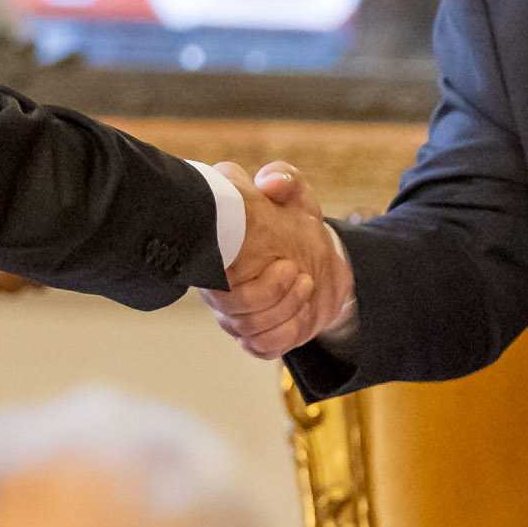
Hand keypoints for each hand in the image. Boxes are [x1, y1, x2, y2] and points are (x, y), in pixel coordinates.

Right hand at [205, 163, 353, 360]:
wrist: (321, 256)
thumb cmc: (294, 220)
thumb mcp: (294, 193)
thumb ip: (283, 178)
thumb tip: (270, 183)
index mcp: (216, 252)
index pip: (206, 271)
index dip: (234, 274)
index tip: (278, 259)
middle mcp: (218, 287)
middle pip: (228, 308)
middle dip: (268, 294)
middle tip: (296, 268)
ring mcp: (235, 315)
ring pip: (247, 330)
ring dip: (284, 310)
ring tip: (306, 282)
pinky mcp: (256, 335)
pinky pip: (262, 348)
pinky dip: (287, 333)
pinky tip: (303, 310)